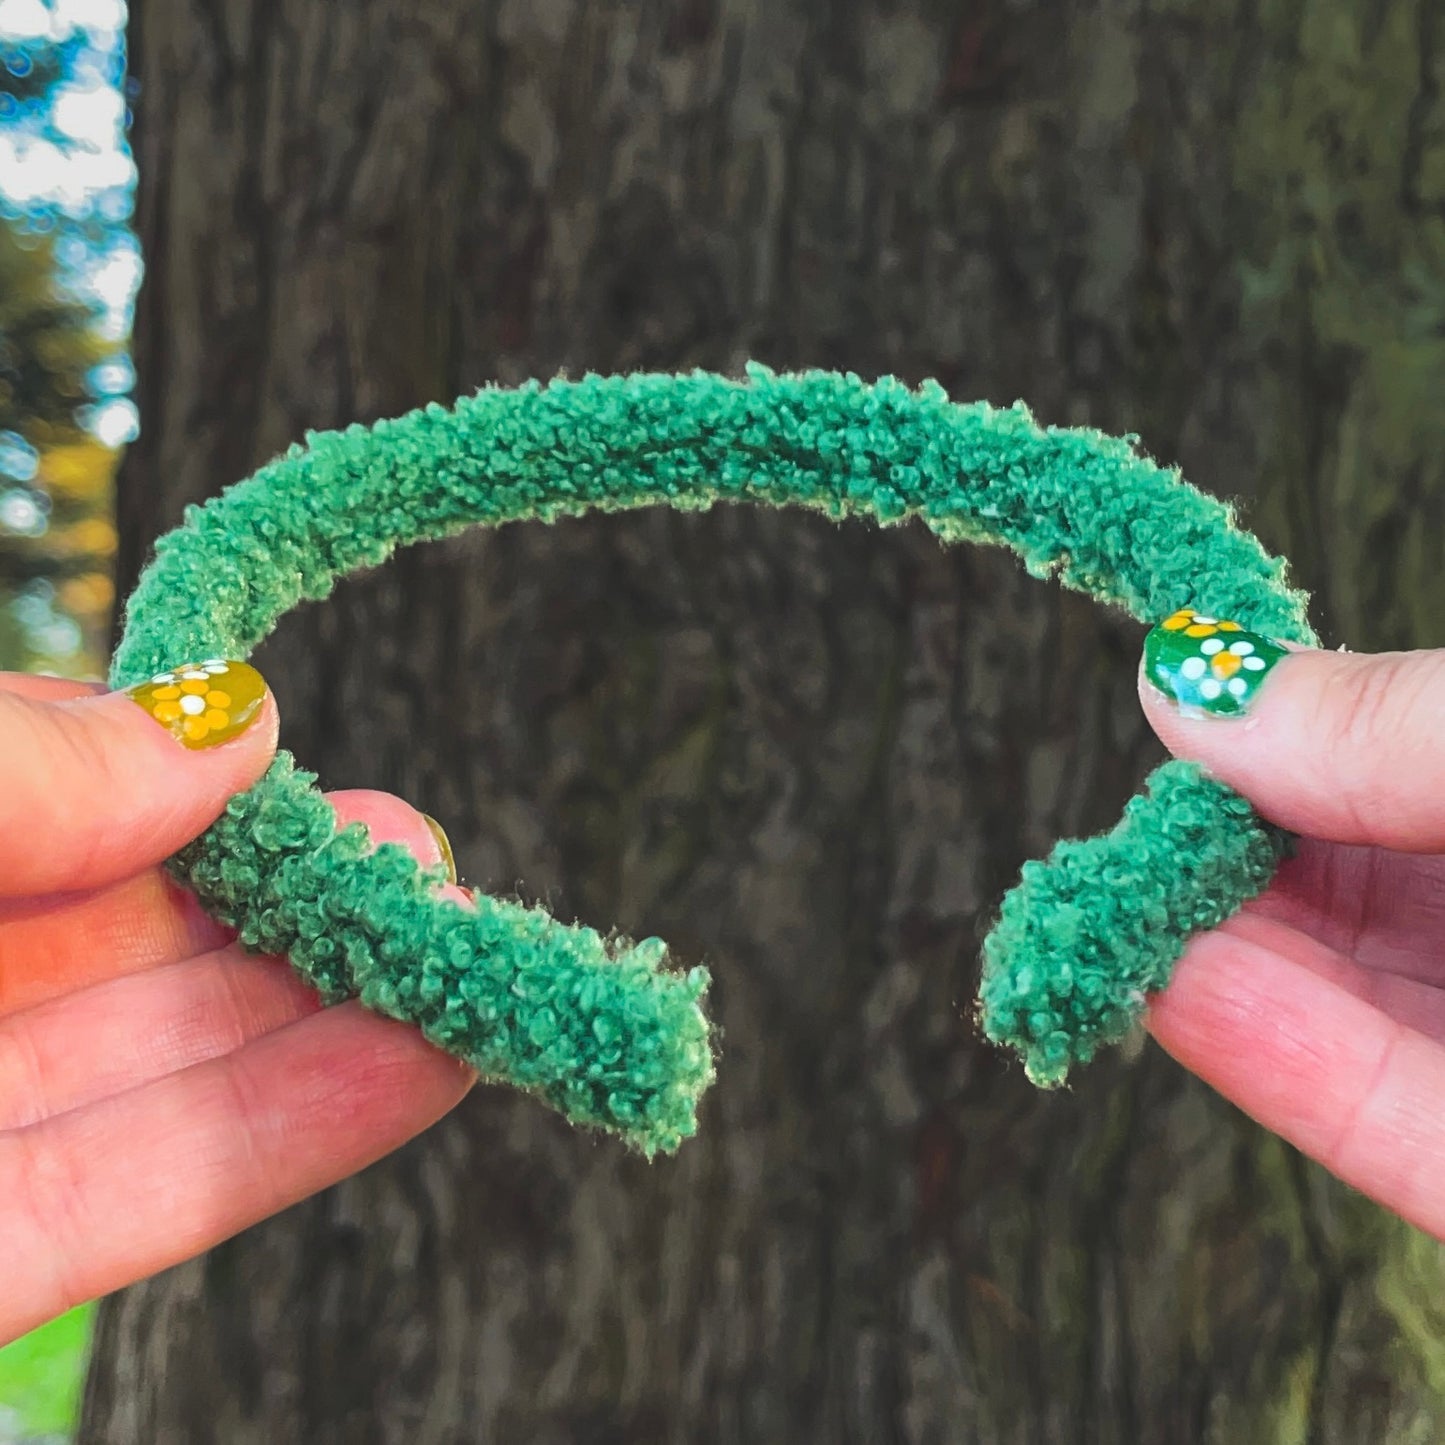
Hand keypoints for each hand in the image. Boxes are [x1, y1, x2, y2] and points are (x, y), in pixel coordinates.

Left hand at [0, 667, 473, 1344]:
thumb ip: (26, 770)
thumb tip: (228, 719)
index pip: (56, 803)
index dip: (182, 781)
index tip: (290, 761)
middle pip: (135, 946)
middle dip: (292, 902)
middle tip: (424, 868)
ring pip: (171, 1072)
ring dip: (338, 1015)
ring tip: (472, 959)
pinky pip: (153, 1198)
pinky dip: (301, 1135)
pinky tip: (428, 1066)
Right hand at [1139, 613, 1444, 1238]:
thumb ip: (1384, 724)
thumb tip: (1176, 679)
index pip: (1383, 772)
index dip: (1275, 753)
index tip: (1169, 725)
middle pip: (1350, 899)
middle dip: (1220, 873)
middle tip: (1113, 856)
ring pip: (1343, 1010)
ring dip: (1212, 965)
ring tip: (1104, 922)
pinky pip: (1378, 1121)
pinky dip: (1270, 1060)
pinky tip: (1170, 995)